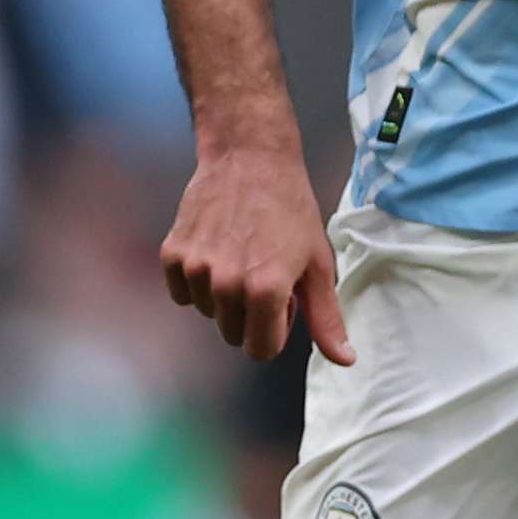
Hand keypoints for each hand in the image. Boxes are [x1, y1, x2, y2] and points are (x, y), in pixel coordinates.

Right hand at [158, 141, 348, 363]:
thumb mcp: (318, 264)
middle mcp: (226, 285)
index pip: (260, 350)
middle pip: (232, 334)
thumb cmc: (291, 209)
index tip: (281, 300)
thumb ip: (327, 318)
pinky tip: (215, 250)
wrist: (250, 157)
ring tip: (239, 257)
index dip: (275, 330)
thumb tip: (345, 361)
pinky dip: (196, 281)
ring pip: (207, 312)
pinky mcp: (172, 254)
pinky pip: (182, 293)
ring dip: (222, 296)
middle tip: (261, 273)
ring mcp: (195, 269)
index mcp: (266, 291)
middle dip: (249, 314)